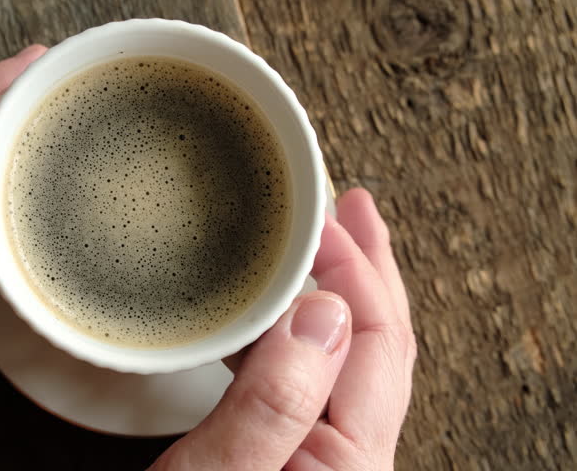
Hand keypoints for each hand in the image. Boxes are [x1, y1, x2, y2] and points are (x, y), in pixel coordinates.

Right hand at [151, 189, 415, 469]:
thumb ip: (275, 403)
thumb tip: (322, 313)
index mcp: (350, 465)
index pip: (376, 342)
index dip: (353, 268)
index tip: (320, 222)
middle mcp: (352, 461)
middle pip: (380, 344)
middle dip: (367, 267)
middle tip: (354, 210)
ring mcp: (325, 459)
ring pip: (349, 358)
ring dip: (337, 292)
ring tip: (327, 246)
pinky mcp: (294, 458)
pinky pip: (312, 377)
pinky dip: (297, 330)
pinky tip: (278, 310)